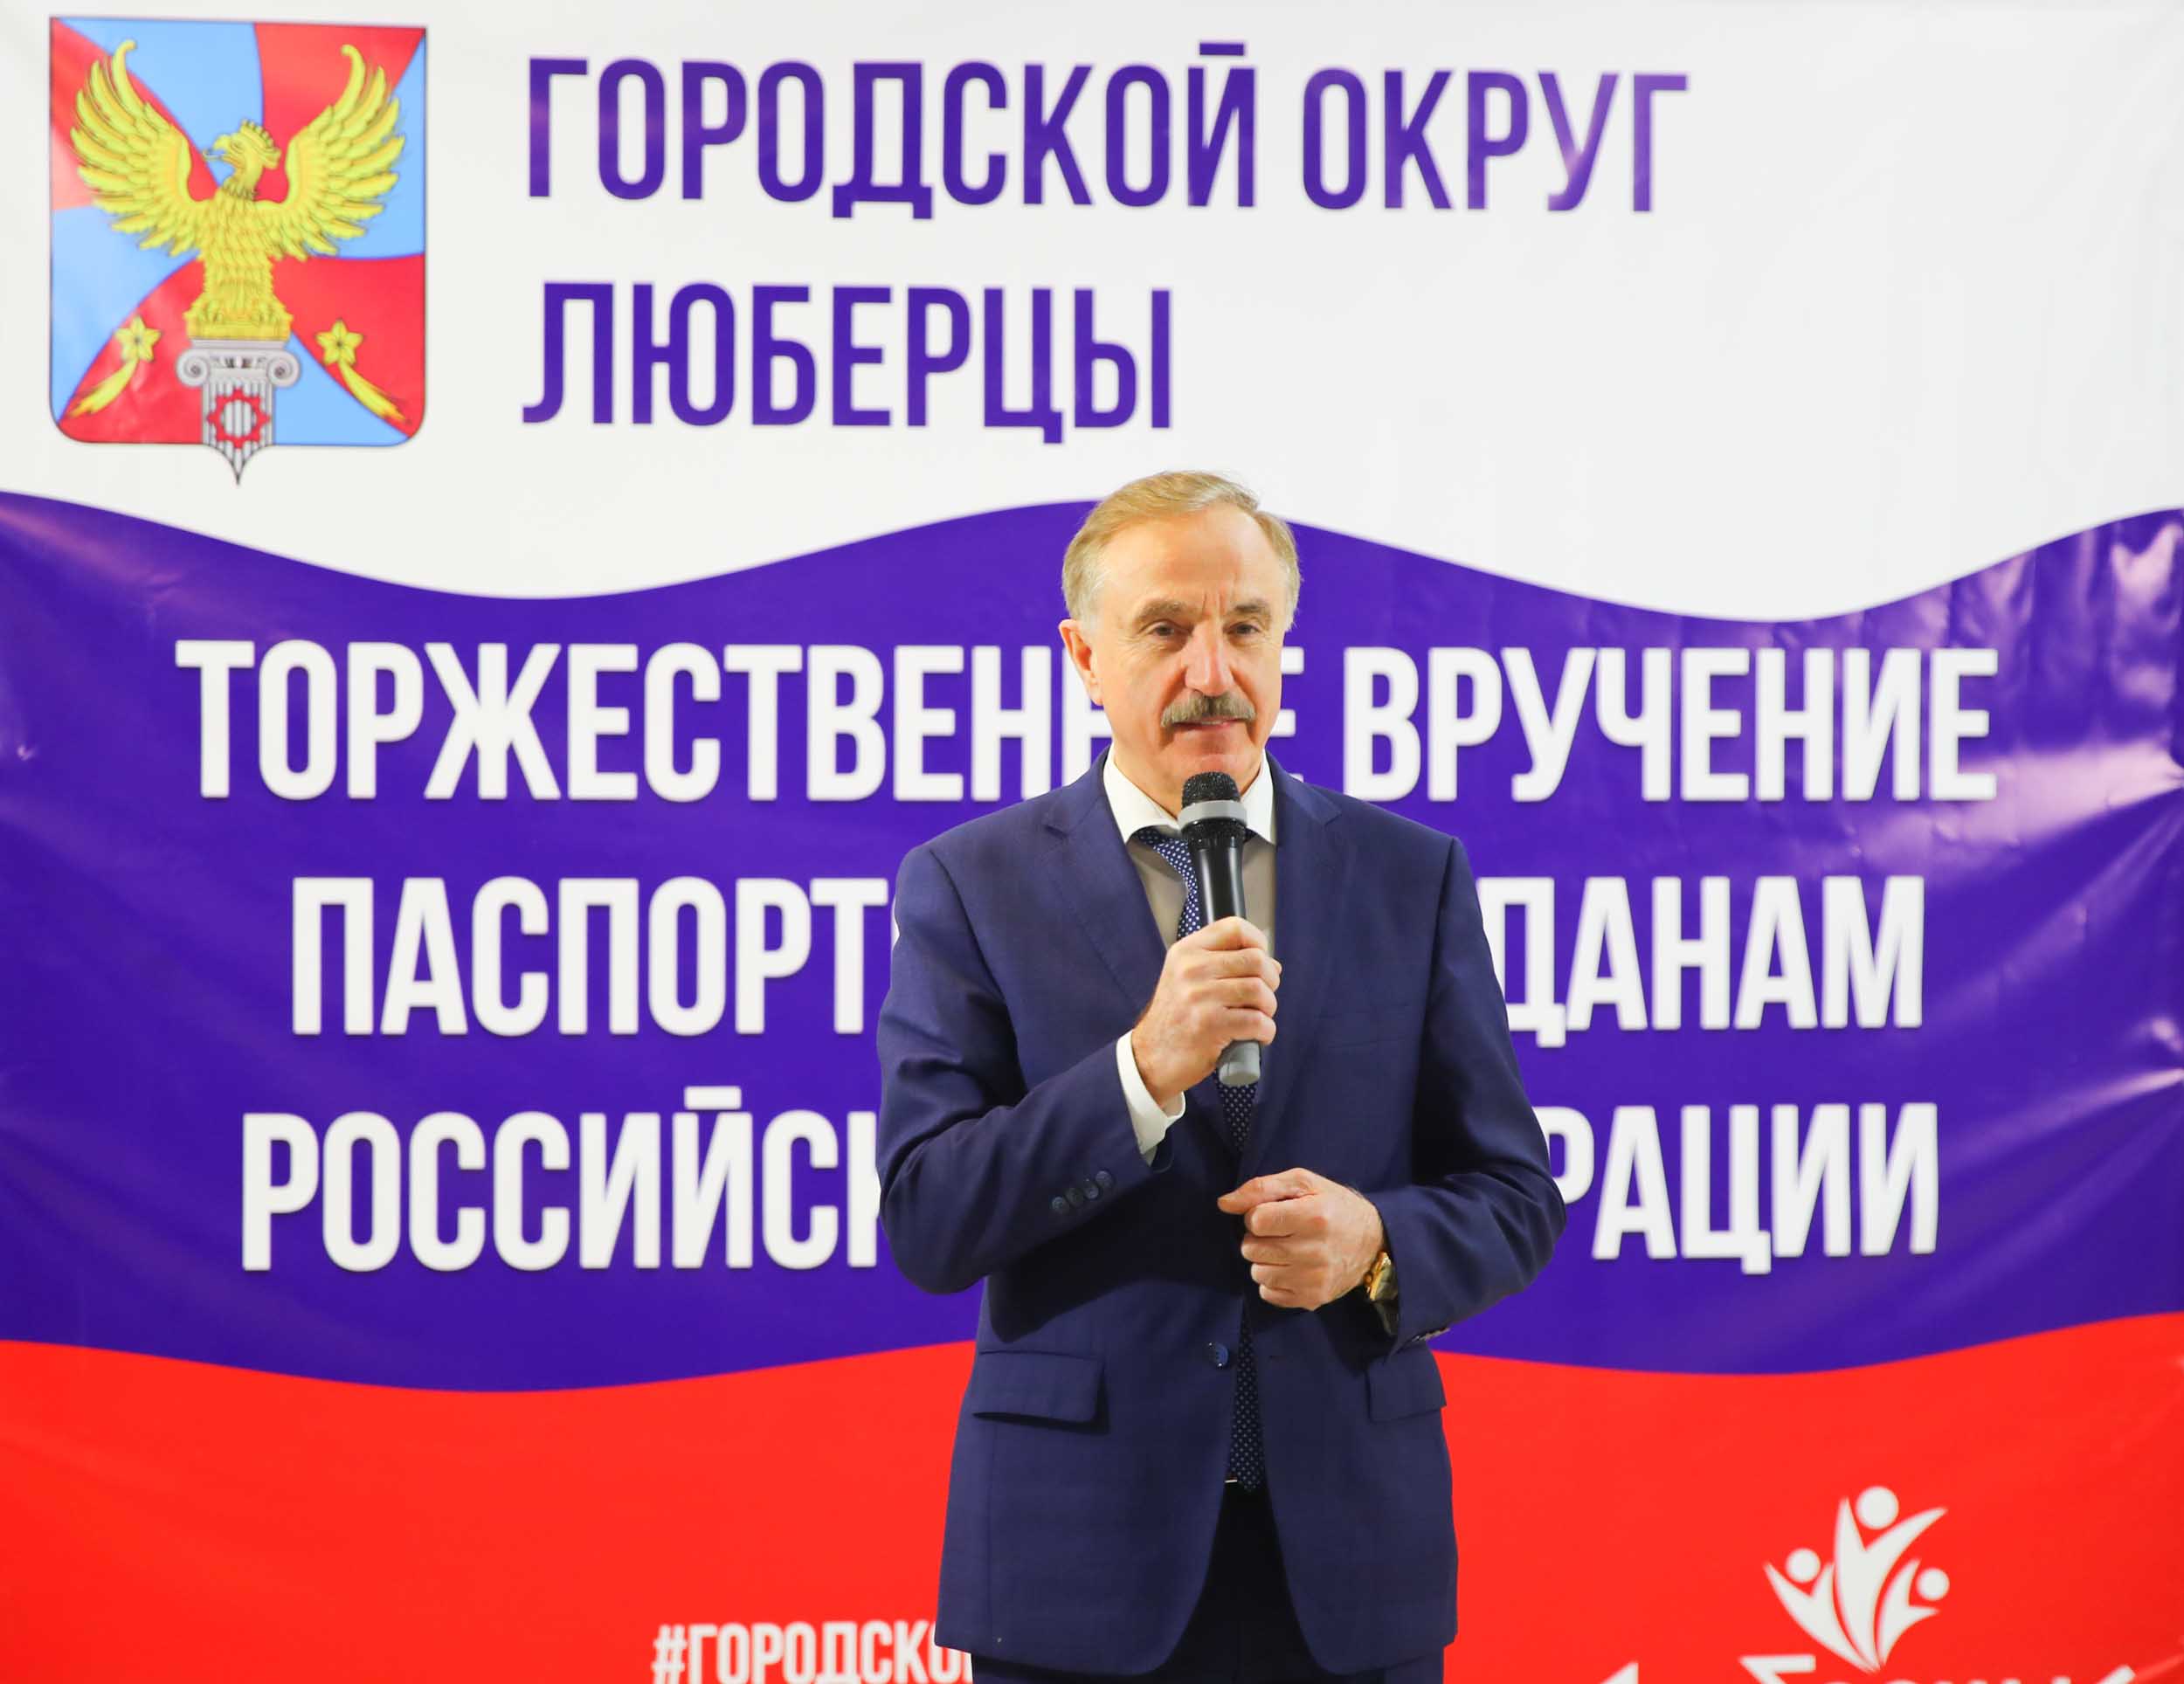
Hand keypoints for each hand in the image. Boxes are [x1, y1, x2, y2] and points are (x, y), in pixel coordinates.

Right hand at [1127, 916, 1279, 1107]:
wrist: (1150, 1057)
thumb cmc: (1176, 1019)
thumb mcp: (1187, 979)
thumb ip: (1224, 965)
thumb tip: (1273, 964)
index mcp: (1186, 951)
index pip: (1235, 928)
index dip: (1258, 942)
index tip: (1261, 961)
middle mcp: (1191, 969)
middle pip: (1256, 960)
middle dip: (1270, 981)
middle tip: (1263, 997)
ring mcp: (1199, 996)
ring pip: (1259, 990)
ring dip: (1269, 1008)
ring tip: (1259, 1017)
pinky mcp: (1209, 1025)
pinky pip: (1257, 1021)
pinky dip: (1266, 1031)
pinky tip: (1257, 1036)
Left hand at [1216, 1168, 1386, 1310]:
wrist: (1374, 1242)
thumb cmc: (1334, 1206)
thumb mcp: (1304, 1182)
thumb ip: (1261, 1188)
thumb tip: (1224, 1203)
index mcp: (1314, 1216)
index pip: (1256, 1221)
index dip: (1257, 1215)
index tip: (1274, 1214)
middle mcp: (1315, 1251)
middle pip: (1251, 1249)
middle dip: (1258, 1238)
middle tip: (1279, 1233)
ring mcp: (1314, 1279)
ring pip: (1257, 1273)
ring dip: (1264, 1260)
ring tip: (1285, 1250)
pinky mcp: (1313, 1298)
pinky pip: (1268, 1294)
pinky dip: (1273, 1281)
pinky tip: (1290, 1269)